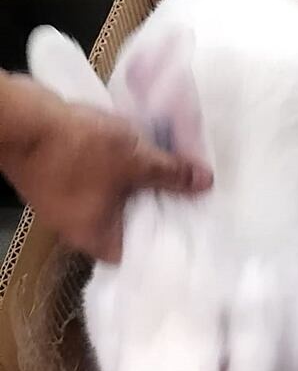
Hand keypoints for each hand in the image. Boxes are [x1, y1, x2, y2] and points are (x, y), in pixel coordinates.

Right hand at [0, 73, 212, 263]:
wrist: (20, 116)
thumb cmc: (78, 150)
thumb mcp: (136, 160)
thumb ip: (172, 174)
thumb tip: (205, 183)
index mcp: (95, 237)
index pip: (137, 253)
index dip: (164, 240)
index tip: (190, 227)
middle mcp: (77, 226)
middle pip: (128, 223)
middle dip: (158, 207)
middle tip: (190, 196)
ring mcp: (65, 201)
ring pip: (114, 198)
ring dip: (140, 185)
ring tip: (175, 174)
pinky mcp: (59, 175)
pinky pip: (98, 178)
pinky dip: (120, 169)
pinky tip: (144, 154)